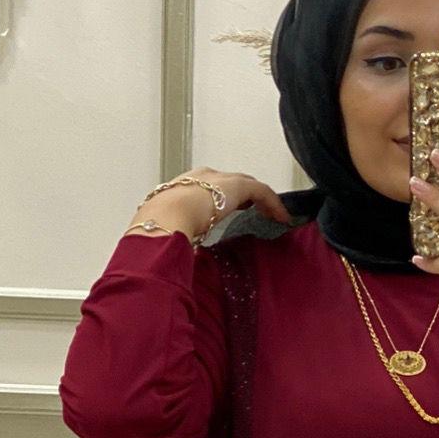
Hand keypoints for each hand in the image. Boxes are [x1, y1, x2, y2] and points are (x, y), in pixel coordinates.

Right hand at [130, 168, 295, 237]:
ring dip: (260, 200)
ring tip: (271, 215)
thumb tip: (171, 259)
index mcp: (181, 187)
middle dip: (242, 195)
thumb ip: (172, 240)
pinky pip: (261, 192)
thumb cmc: (157, 225)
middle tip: (252, 210)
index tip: (223, 213)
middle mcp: (202, 178)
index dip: (218, 200)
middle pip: (229, 184)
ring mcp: (220, 180)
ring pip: (247, 186)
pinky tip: (280, 218)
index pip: (205, 190)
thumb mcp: (163, 232)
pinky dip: (272, 204)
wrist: (165, 215)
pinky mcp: (237, 186)